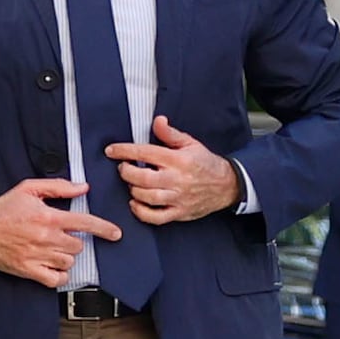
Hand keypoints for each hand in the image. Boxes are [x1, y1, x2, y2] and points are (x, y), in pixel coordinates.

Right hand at [0, 175, 122, 285]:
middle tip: (60, 238)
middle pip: (78, 246)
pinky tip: (53, 267)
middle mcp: (46, 237)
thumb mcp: (29, 188)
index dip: (104, 229)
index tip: (115, 234)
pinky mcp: (28, 269)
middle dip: (73, 242)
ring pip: (69, 262)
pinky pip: (56, 278)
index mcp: (49, 217)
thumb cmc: (2, 208)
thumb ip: (58, 187)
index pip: (86, 223)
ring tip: (52, 250)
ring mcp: (37, 255)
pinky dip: (59, 275)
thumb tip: (83, 188)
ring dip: (65, 257)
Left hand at [107, 119, 243, 228]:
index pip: (145, 153)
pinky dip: (140, 212)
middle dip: (126, 171)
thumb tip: (157, 121)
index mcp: (178, 160)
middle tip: (124, 167)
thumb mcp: (191, 144)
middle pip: (142, 177)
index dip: (124, 151)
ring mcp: (178, 198)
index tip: (111, 150)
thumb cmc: (206, 163)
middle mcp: (177, 179)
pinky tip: (135, 203)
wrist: (228, 185)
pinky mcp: (179, 212)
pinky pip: (155, 217)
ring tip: (132, 182)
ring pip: (146, 197)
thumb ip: (170, 134)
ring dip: (133, 189)